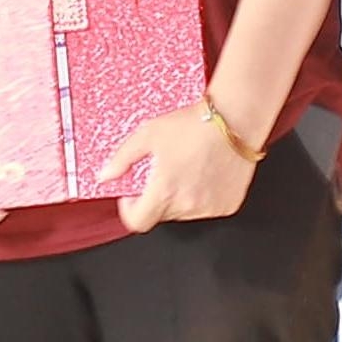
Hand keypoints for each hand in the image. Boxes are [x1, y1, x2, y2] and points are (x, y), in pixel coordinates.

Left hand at [100, 98, 259, 230]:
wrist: (236, 120)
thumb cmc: (195, 124)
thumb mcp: (148, 134)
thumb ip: (122, 158)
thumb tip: (105, 175)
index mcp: (165, 191)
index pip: (138, 222)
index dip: (130, 210)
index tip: (132, 196)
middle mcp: (188, 204)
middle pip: (161, 214)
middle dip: (156, 197)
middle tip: (164, 171)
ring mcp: (210, 207)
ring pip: (184, 212)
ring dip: (180, 197)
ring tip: (188, 168)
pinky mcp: (228, 205)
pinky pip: (207, 207)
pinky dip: (202, 196)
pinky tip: (206, 172)